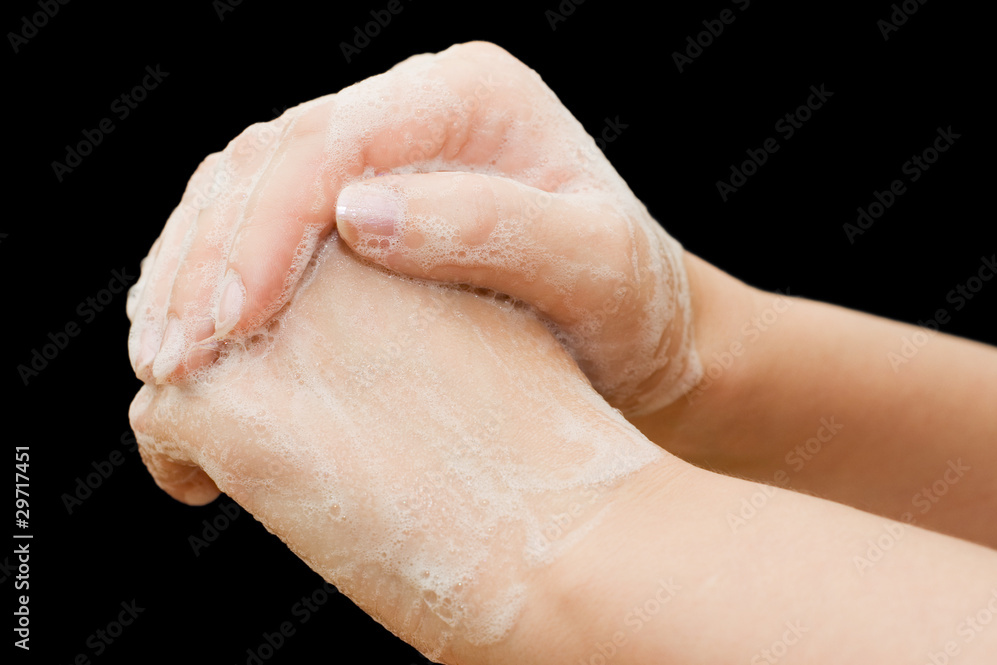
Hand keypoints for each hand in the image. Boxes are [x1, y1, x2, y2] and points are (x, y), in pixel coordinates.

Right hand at [125, 41, 701, 413]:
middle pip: (273, 161)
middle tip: (171, 362)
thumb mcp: (599, 267)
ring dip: (190, 270)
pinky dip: (210, 277)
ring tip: (162, 362)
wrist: (634, 327)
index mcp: (471, 95)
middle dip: (209, 261)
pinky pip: (257, 220)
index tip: (227, 328)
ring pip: (246, 186)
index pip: (336, 145)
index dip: (265, 233)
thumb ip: (497, 230)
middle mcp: (412, 107)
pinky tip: (189, 336)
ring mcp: (377, 151)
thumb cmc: (629, 301)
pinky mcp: (353, 200)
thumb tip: (358, 215)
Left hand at [128, 233, 667, 660]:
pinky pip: (159, 416)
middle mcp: (319, 253)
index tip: (255, 329)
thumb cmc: (538, 446)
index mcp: (391, 216)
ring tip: (215, 440)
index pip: (284, 224)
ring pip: (177, 335)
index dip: (259, 275)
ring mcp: (268, 320)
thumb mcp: (481, 327)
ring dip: (185, 385)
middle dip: (206, 323)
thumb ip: (410, 296)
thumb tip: (346, 331)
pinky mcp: (224, 397)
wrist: (555, 529)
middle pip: (216, 272)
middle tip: (213, 379)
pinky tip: (205, 489)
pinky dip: (176, 459)